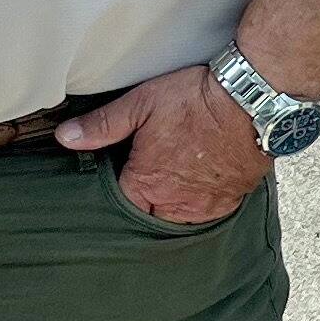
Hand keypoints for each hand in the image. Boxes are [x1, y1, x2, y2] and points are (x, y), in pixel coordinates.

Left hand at [56, 66, 267, 226]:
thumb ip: (102, 125)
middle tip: (145, 178)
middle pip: (148, 218)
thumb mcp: (141, 104)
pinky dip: (198, 204)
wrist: (253, 100)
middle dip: (143, 203)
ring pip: (177, 220)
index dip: (115, 191)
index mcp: (147, 185)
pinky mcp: (231, 201)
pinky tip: (196, 184)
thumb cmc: (196, 101)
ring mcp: (206, 206)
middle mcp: (175, 205)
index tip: (119, 176)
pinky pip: (206, 215)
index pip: (118, 206)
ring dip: (170, 206)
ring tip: (170, 181)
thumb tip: (65, 137)